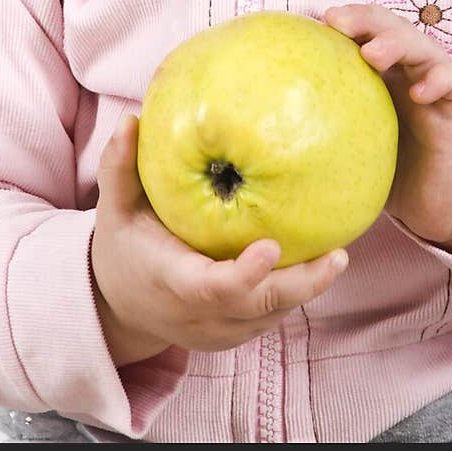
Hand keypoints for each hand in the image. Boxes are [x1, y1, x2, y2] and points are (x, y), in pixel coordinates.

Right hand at [89, 114, 349, 366]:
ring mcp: (219, 330)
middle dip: (301, 285)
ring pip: (271, 314)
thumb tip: (131, 118)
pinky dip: (297, 293)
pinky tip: (323, 262)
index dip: (245, 273)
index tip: (272, 246)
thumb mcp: (114, 207)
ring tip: (338, 255)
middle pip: (257, 307)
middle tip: (337, 255)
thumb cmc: (122, 246)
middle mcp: (198, 314)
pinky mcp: (236, 332)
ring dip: (307, 288)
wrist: (119, 306)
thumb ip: (119, 166)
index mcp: (171, 282)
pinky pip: (271, 315)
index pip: (212, 287)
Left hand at [323, 3, 451, 265]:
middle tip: (336, 21)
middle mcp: (407, 69)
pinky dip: (438, 80)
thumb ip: (314, 130)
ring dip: (397, 43)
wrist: (437, 207)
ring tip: (372, 52)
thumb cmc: (388, 173)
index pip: (361, 31)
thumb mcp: (347, 145)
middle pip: (389, 27)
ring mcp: (437, 84)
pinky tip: (419, 92)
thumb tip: (252, 134)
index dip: (340, 20)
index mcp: (379, 72)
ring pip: (422, 47)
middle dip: (363, 19)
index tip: (309, 21)